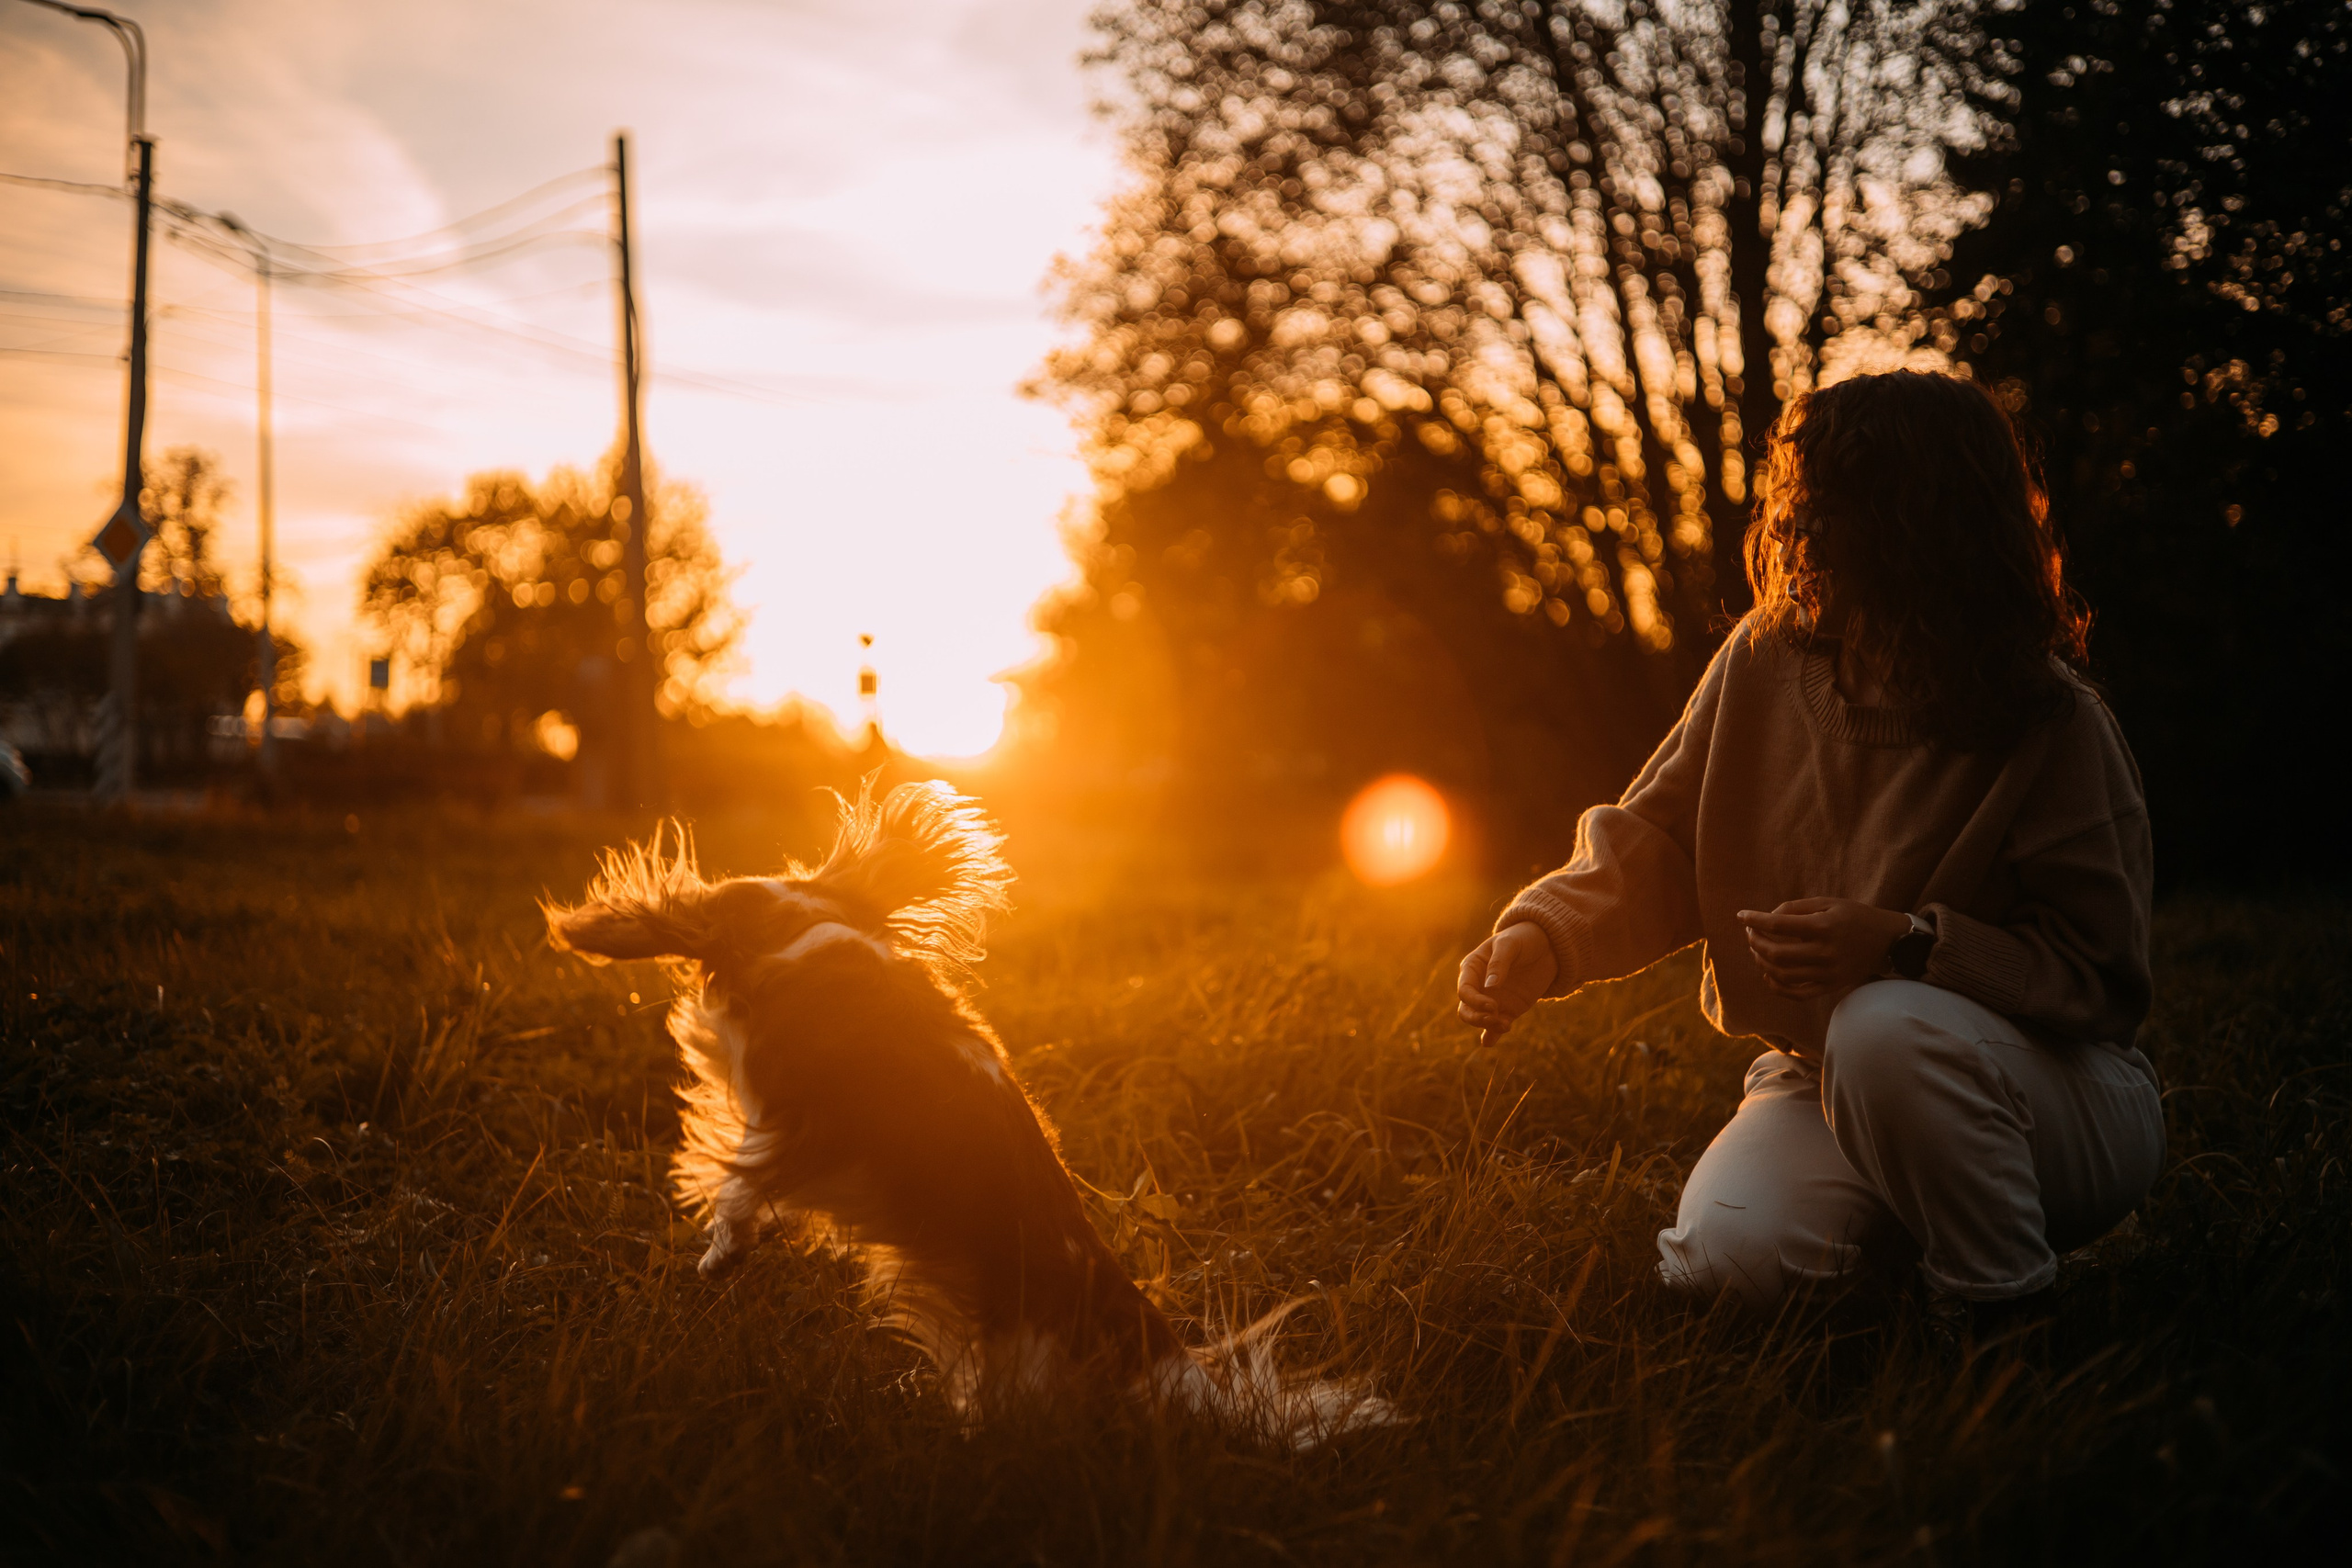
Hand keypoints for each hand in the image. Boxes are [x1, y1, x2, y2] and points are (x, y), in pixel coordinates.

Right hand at [1456, 922, 1557, 1044]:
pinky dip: (1492, 1035)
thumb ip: (1499, 963)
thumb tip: (1490, 986)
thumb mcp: (1510, 945)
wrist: (1547, 947)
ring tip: (1506, 1026)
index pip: (1464, 990)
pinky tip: (1489, 1042)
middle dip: (1477, 1018)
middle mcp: (1479, 986)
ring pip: (1480, 1019)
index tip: (1492, 1006)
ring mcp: (1493, 999)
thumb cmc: (1523, 939)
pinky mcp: (1508, 1009)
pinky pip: (1496, 1026)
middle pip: (1466, 1009)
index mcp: (1473, 967)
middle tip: (1495, 1018)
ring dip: (1488, 1026)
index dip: (1474, 1001)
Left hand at [1738, 898, 1912, 998]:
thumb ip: (1796, 908)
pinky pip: (1797, 993)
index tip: (1741, 916)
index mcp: (1823, 927)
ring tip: (1757, 950)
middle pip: (1776, 954)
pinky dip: (1777, 986)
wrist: (1888, 941)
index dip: (1754, 920)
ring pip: (1782, 975)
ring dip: (1762, 962)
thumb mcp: (1828, 902)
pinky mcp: (1830, 986)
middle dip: (1755, 942)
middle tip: (1751, 933)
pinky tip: (1768, 974)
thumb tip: (1767, 918)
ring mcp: (1827, 973)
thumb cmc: (1854, 916)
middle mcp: (1825, 952)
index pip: (1778, 925)